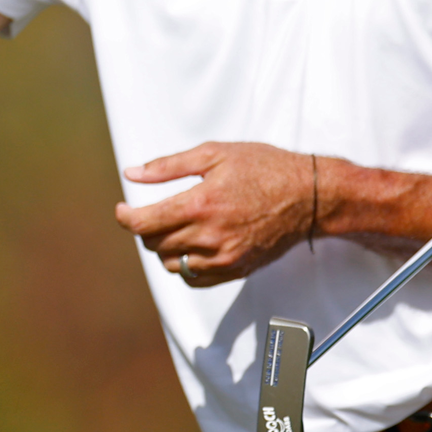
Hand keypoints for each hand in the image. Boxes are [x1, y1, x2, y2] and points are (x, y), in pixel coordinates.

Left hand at [114, 141, 317, 285]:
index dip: (125, 217)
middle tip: (153, 212)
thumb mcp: (214, 154)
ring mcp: (223, 257)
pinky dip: (186, 264)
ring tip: (175, 227)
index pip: (143, 223)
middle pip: (154, 244)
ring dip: (164, 248)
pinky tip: (192, 245)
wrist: (309, 195)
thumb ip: (168, 166)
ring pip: (172, 264)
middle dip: (146, 228)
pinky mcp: (236, 270)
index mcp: (199, 204)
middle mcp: (209, 236)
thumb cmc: (264, 168)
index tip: (122, 209)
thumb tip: (132, 173)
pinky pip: (195, 278)